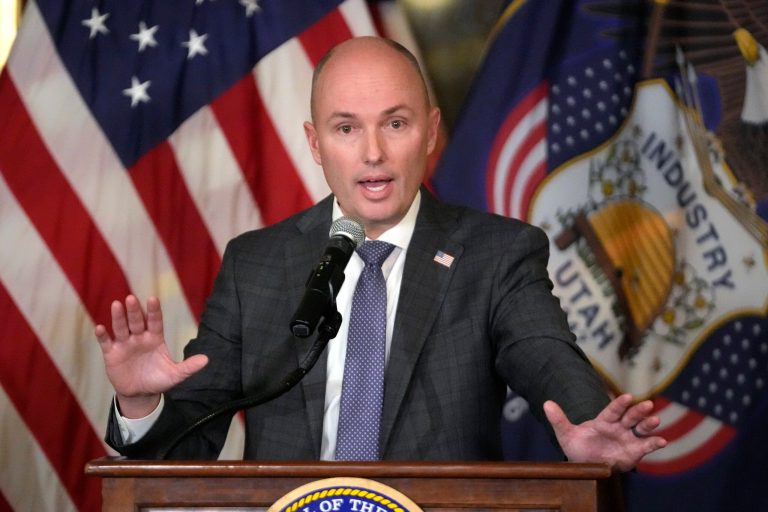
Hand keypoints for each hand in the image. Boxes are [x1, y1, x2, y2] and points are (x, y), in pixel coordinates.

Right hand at [94, 295, 207, 417]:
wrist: (140, 394)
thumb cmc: (158, 379)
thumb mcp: (175, 375)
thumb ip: (189, 367)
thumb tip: (207, 360)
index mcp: (155, 338)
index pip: (155, 321)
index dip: (153, 311)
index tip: (153, 298)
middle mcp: (139, 337)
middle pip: (136, 321)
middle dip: (134, 311)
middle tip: (131, 299)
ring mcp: (125, 344)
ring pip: (121, 328)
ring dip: (118, 317)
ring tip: (117, 305)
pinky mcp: (112, 354)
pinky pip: (106, 343)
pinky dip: (102, 336)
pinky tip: (100, 328)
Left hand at [544, 393, 666, 471]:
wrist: (586, 466)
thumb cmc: (578, 448)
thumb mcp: (567, 435)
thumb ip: (559, 420)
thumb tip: (546, 403)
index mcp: (603, 421)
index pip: (613, 410)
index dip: (620, 403)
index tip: (628, 396)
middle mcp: (618, 427)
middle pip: (630, 416)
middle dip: (638, 411)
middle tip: (648, 404)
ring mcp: (628, 438)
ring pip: (640, 428)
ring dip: (649, 424)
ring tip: (656, 419)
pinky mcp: (634, 451)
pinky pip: (646, 446)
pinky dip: (655, 443)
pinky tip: (662, 441)